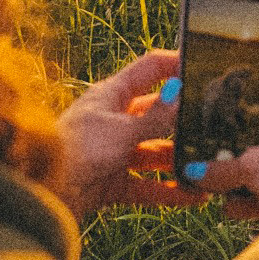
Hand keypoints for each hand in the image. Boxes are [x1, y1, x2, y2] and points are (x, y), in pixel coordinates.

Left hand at [55, 48, 191, 222]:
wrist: (43, 194)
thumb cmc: (75, 149)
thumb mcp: (121, 130)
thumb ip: (156, 116)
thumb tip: (182, 93)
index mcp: (112, 95)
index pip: (149, 69)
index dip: (174, 63)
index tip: (203, 64)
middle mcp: (115, 120)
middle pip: (157, 114)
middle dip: (183, 121)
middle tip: (215, 124)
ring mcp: (114, 152)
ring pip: (155, 152)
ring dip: (178, 159)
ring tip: (208, 165)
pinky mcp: (113, 183)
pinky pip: (148, 185)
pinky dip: (168, 191)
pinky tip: (194, 196)